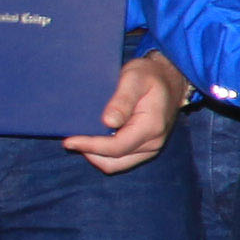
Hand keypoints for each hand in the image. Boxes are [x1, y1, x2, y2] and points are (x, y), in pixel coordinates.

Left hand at [67, 52, 186, 172]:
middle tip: (71, 140)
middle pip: (115, 162)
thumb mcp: (134, 79)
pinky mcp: (147, 149)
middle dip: (90, 153)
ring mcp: (151, 148)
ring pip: (117, 164)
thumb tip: (109, 122)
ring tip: (81, 140)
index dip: (90, 146)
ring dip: (96, 156)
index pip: (116, 147)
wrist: (171, 79)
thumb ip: (122, 100)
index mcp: (151, 127)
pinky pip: (122, 160)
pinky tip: (94, 140)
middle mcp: (153, 143)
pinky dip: (105, 154)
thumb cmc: (149, 75)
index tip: (69, 141)